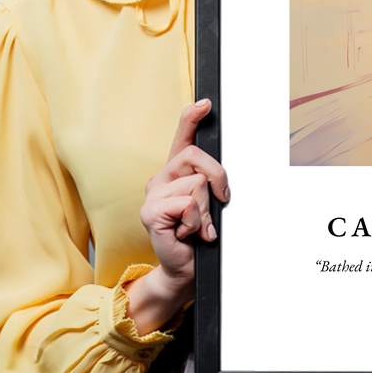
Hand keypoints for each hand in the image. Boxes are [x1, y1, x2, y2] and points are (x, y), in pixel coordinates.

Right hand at [125, 99, 229, 333]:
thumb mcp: (210, 204)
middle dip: (218, 179)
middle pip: (197, 157)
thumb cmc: (199, 236)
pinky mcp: (150, 212)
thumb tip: (221, 176)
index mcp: (176, 172)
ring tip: (197, 226)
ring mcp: (152, 194)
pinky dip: (196, 222)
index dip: (192, 117)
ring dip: (206, 211)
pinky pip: (187, 204)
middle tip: (219, 203)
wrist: (185, 268)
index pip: (182, 137)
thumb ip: (211, 184)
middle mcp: (161, 178)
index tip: (206, 104)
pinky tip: (187, 234)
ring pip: (197, 184)